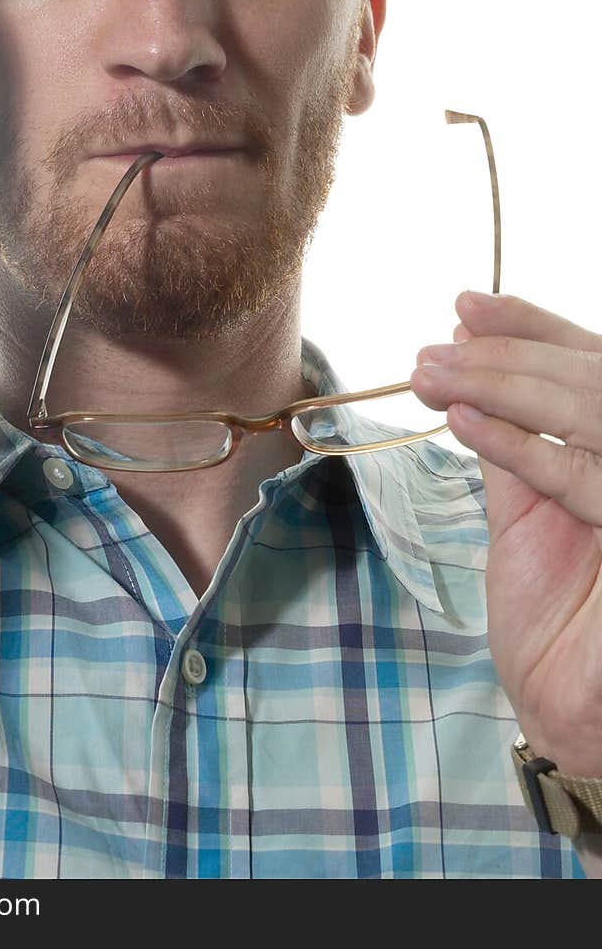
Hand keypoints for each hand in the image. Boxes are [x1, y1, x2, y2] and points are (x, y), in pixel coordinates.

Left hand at [410, 291, 601, 777]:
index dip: (532, 328)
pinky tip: (464, 421)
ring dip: (500, 384)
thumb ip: (515, 443)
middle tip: (432, 349)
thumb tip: (473, 371)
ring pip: (587, 411)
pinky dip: (518, 445)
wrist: (570, 709)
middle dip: (504, 353)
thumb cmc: (555, 614)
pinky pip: (581, 477)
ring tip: (431, 374)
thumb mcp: (527, 510)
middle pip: (589, 378)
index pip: (589, 365)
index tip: (465, 307)